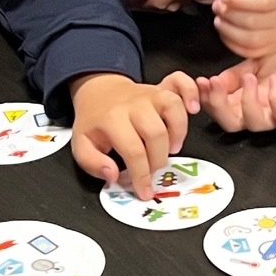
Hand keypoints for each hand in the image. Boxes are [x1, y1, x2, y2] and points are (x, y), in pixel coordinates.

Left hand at [69, 74, 188, 197]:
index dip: (142, 175)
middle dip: (158, 160)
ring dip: (178, 134)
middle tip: (153, 171)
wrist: (99, 93)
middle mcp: (134, 104)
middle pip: (156, 134)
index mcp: (112, 119)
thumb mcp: (82, 145)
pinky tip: (193, 109)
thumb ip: (93, 164)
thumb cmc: (95, 122)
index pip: (133, 151)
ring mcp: (150, 94)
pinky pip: (182, 83)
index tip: (145, 191)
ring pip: (173, 109)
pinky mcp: (162, 88)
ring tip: (172, 149)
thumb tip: (113, 175)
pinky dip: (191, 94)